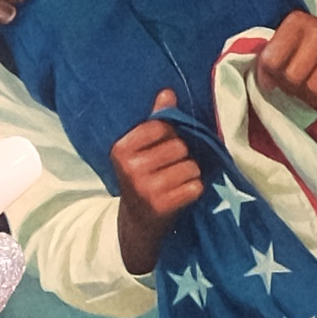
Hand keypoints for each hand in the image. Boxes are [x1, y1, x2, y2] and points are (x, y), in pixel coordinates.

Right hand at [110, 88, 208, 269]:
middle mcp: (130, 169)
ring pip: (190, 165)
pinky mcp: (162, 206)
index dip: (169, 135)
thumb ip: (154, 121)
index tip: (161, 149)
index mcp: (121, 149)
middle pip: (179, 146)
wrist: (137, 224)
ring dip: (190, 173)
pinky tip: (181, 195)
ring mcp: (146, 189)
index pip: (160, 126)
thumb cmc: (143, 178)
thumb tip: (168, 93)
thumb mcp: (140, 150)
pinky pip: (195, 186)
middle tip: (170, 168)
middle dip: (182, 155)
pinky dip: (194, 189)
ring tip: (176, 182)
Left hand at [256, 11, 316, 119]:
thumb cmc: (311, 54)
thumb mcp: (288, 48)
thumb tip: (265, 85)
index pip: (271, 61)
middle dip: (294, 87)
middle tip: (302, 83)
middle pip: (293, 77)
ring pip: (314, 90)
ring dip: (313, 97)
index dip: (272, 76)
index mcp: (297, 22)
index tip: (281, 74)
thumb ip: (269, 62)